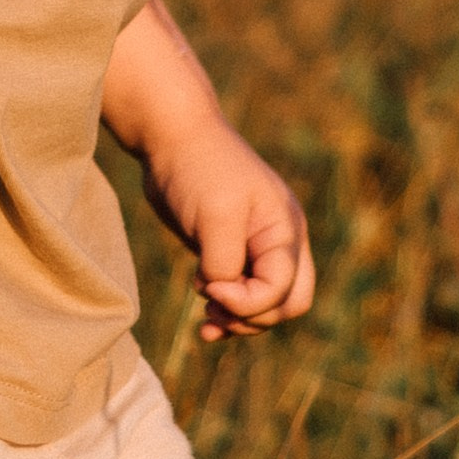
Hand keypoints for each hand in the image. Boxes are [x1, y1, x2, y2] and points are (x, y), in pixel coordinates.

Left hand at [141, 113, 315, 342]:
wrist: (171, 137)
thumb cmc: (198, 169)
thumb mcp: (216, 217)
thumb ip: (226, 263)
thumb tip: (223, 295)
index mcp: (285, 230)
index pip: (284, 290)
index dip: (248, 302)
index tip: (208, 287)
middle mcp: (278, 241)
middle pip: (287, 303)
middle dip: (251, 318)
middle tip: (212, 313)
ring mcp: (255, 246)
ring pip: (265, 303)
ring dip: (238, 319)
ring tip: (206, 321)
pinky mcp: (229, 250)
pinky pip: (241, 292)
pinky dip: (226, 309)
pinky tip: (204, 317)